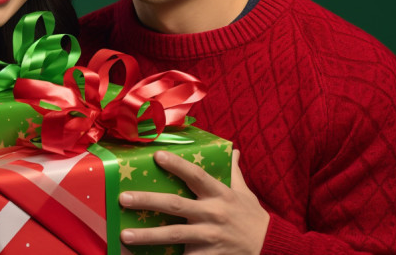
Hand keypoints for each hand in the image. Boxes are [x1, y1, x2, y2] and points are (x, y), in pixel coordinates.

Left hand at [118, 149, 268, 254]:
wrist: (271, 247)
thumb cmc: (253, 217)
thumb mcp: (245, 192)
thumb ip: (234, 172)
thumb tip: (233, 150)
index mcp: (220, 194)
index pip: (196, 175)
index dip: (177, 165)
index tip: (156, 155)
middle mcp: (213, 214)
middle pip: (176, 205)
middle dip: (148, 201)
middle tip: (124, 198)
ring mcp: (210, 236)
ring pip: (175, 234)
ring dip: (148, 235)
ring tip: (125, 235)